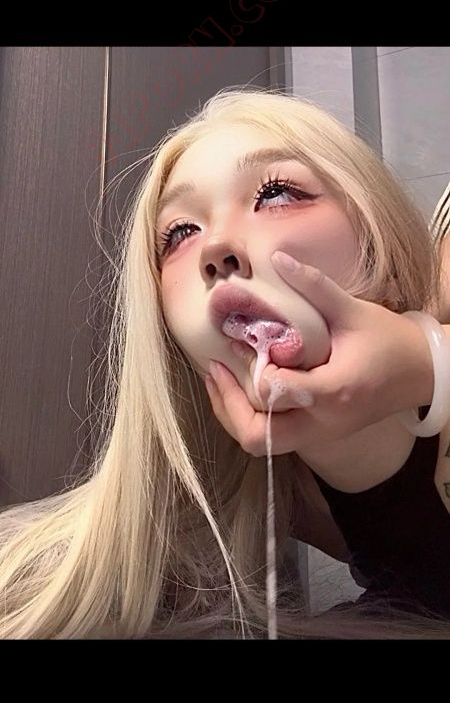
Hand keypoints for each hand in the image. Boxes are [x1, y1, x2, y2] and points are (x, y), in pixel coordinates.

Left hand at [204, 252, 434, 456]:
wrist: (423, 373)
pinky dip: (250, 416)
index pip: (276, 393)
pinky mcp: (318, 436)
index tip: (244, 341)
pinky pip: (272, 438)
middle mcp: (323, 422)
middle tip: (214, 370)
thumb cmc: (390, 341)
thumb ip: (313, 286)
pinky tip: (241, 385)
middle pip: (257, 437)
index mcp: (334, 391)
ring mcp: (320, 434)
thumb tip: (278, 258)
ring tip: (219, 378)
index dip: (253, 370)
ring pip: (260, 444)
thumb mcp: (352, 310)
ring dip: (233, 414)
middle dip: (228, 405)